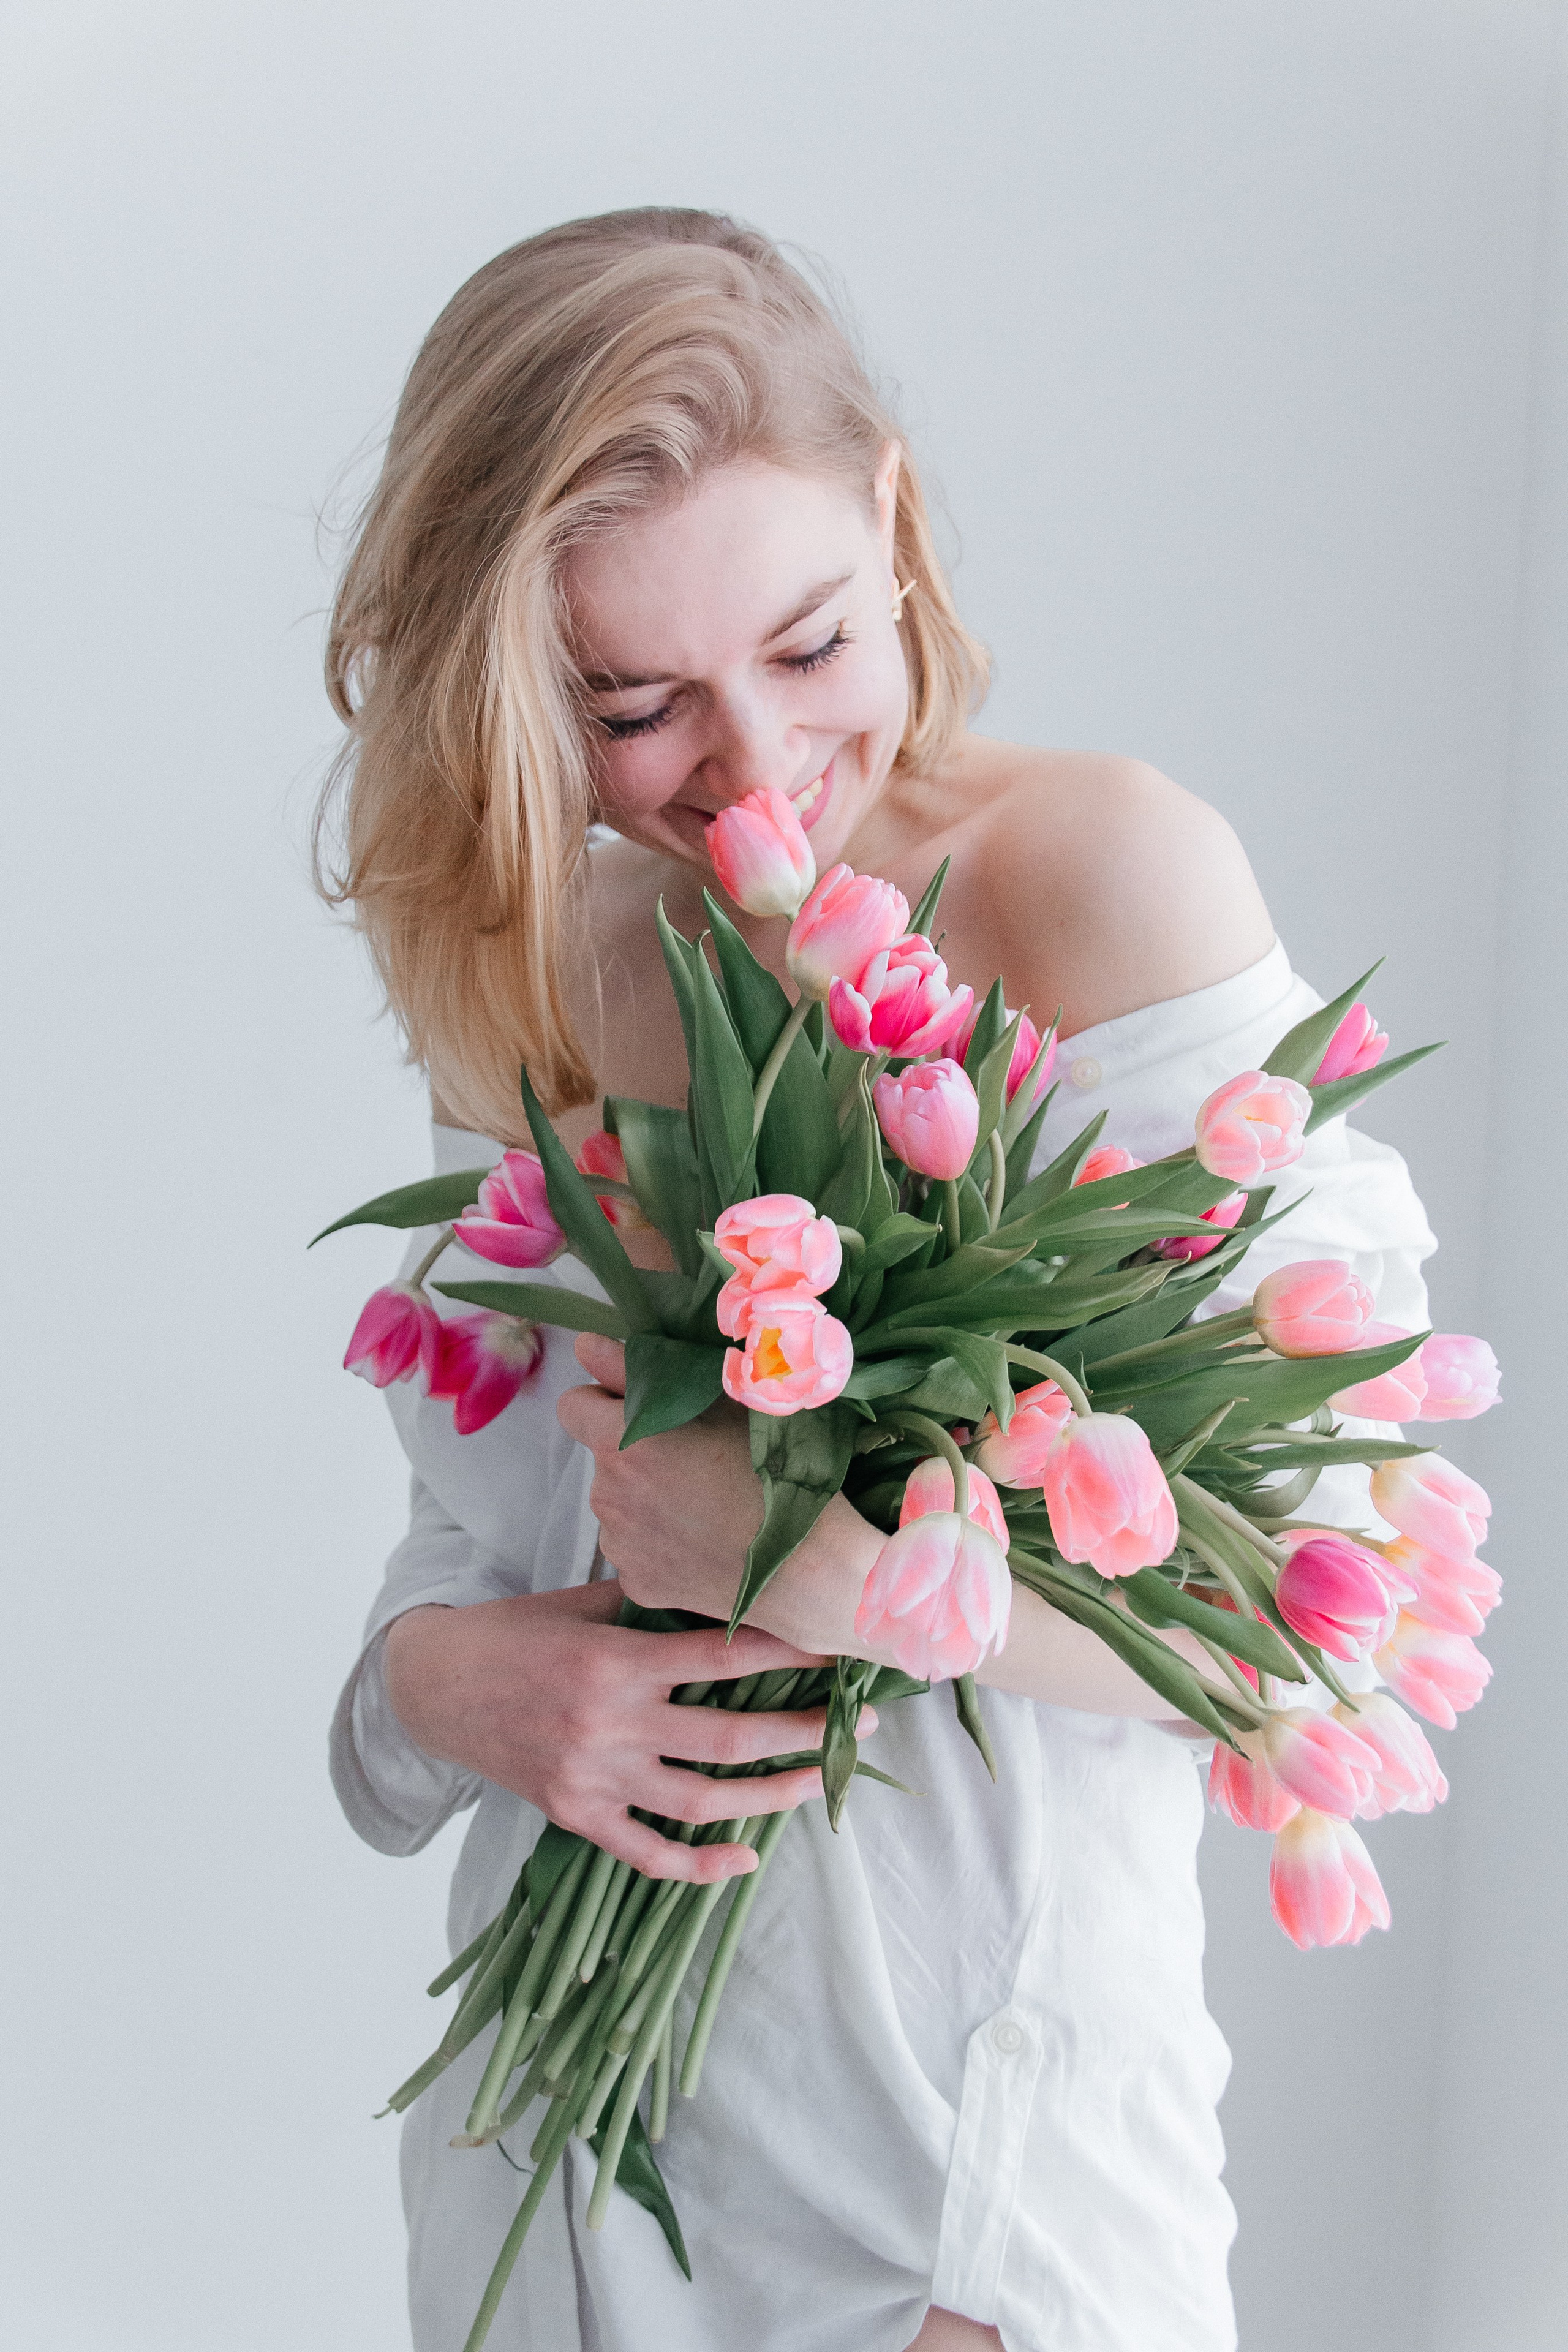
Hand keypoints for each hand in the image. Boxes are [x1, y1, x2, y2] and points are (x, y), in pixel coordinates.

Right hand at [383, 1584, 845, 1880]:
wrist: (434, 1687)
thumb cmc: (515, 1635)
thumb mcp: (581, 1606)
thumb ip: (650, 1609)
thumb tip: (722, 1596)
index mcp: (617, 1662)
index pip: (722, 1660)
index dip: (789, 1657)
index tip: (840, 1654)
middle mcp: (610, 1724)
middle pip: (728, 1739)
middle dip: (804, 1734)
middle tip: (862, 1726)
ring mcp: (593, 1778)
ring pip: (700, 1803)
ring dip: (771, 1798)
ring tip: (821, 1785)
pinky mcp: (574, 1816)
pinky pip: (646, 1854)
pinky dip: (698, 1866)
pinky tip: (744, 1861)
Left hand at [556, 1334, 885, 1653]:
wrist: (805, 1564)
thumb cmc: (771, 1467)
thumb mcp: (716, 1399)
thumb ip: (636, 1369)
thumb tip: (583, 1345)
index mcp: (621, 1440)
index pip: (573, 1406)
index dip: (603, 1402)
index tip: (640, 1410)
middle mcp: (606, 1493)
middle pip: (605, 1459)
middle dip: (637, 1454)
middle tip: (695, 1462)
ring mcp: (619, 1545)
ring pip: (622, 1507)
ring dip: (648, 1501)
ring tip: (706, 1506)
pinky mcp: (636, 1584)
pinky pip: (638, 1552)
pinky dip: (662, 1546)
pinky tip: (705, 1545)